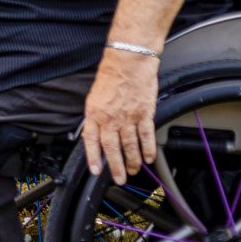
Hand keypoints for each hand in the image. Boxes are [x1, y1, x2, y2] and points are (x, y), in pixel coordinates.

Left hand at [82, 50, 159, 183]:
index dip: (93, 157)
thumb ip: (95, 116)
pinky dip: (148, 149)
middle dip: (116, 167)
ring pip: (130, 146)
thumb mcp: (94, 97)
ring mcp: (128, 117)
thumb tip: (95, 134)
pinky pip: (146, 136)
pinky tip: (149, 158)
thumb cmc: (110, 76)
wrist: (128, 62)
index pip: (91, 140)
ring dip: (133, 161)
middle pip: (112, 148)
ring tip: (134, 170)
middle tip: (120, 178)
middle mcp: (110, 118)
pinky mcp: (144, 115)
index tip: (96, 171)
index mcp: (94, 113)